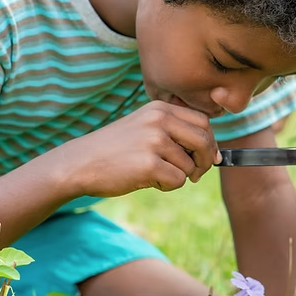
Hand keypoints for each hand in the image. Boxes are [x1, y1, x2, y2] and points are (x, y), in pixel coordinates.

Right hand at [61, 101, 220, 197]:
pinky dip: (167, 186)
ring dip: (178, 176)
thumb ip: (175, 133)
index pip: (203, 122)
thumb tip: (216, 155)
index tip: (208, 157)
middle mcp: (159, 120)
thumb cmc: (114, 150)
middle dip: (205, 162)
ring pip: (191, 166)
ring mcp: (154, 141)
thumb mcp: (143, 127)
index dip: (210, 142)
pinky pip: (178, 181)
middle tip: (194, 174)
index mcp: (160, 108)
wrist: (79, 163)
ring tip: (154, 173)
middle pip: (204, 142)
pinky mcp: (149, 164)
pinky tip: (147, 180)